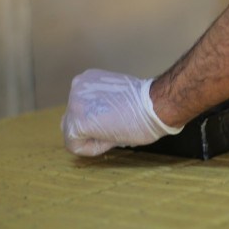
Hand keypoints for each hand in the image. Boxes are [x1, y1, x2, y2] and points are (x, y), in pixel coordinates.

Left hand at [61, 69, 182, 155]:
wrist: (156, 104)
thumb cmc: (146, 104)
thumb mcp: (116, 97)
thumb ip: (100, 104)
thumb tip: (95, 122)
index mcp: (86, 80)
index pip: (80, 110)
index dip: (98, 122)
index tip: (118, 117)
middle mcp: (76, 88)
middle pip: (72, 121)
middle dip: (91, 130)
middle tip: (117, 126)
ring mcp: (74, 104)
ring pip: (73, 135)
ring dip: (93, 139)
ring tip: (115, 130)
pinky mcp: (77, 122)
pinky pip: (76, 146)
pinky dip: (93, 148)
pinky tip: (111, 137)